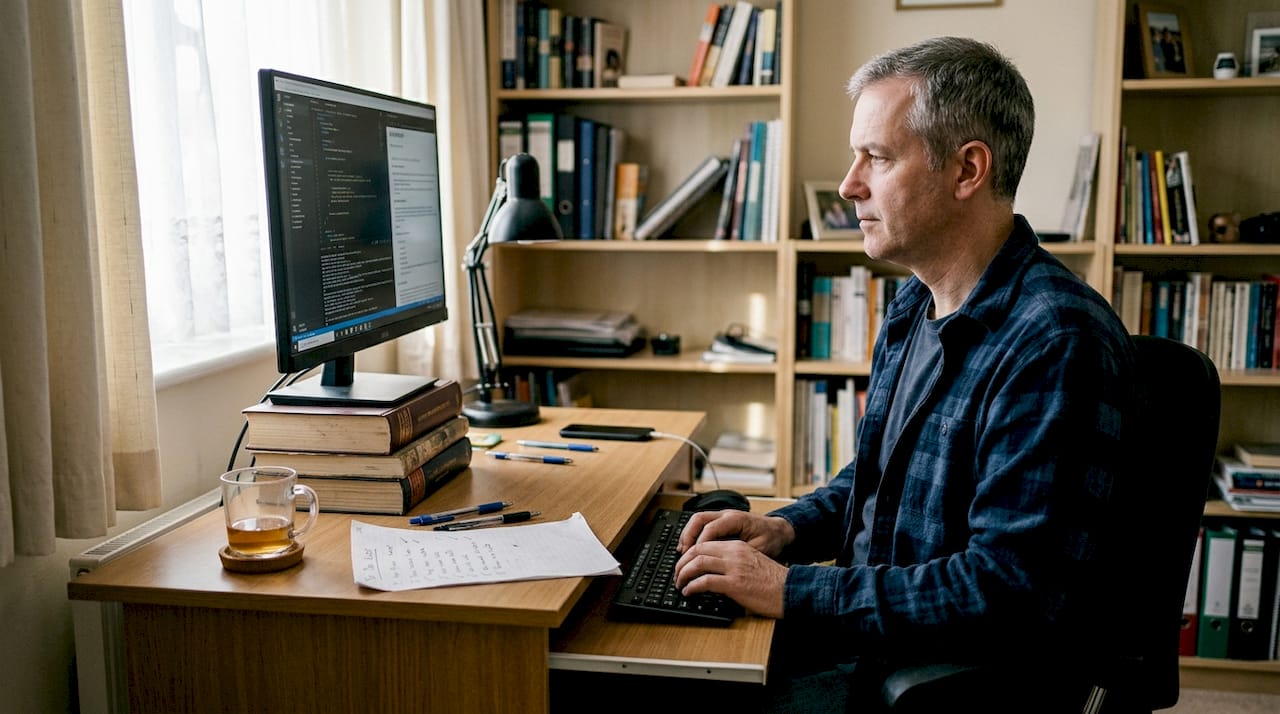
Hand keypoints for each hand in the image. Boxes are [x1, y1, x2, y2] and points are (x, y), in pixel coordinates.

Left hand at [674, 539, 786, 617]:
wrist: (791, 590)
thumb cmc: (774, 582)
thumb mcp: (752, 563)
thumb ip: (734, 562)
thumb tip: (714, 572)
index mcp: (738, 546)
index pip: (705, 543)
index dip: (690, 553)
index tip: (684, 563)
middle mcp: (734, 553)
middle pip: (697, 551)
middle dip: (682, 563)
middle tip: (677, 574)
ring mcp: (734, 567)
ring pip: (697, 563)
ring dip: (683, 574)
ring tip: (680, 584)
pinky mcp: (734, 584)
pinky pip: (705, 581)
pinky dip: (692, 587)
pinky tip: (689, 592)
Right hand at [676, 510, 793, 558]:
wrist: (779, 530)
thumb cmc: (771, 539)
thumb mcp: (760, 549)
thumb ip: (741, 554)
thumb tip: (723, 565)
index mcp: (736, 519)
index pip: (711, 528)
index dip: (700, 543)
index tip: (694, 558)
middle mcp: (727, 515)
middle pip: (699, 519)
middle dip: (688, 536)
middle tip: (683, 554)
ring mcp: (722, 516)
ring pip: (697, 520)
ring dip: (688, 535)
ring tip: (682, 552)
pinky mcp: (721, 522)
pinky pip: (701, 524)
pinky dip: (693, 535)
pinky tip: (690, 548)